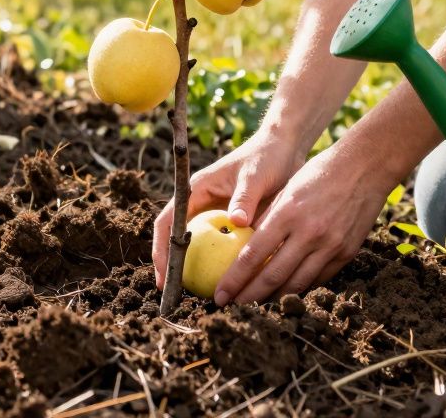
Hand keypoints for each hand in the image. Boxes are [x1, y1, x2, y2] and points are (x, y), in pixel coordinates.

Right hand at [152, 133, 304, 289]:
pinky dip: (220, 264)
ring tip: (196, 297)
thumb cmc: (267, 158)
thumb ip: (245, 197)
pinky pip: (220, 247)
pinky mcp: (231, 222)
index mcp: (195, 189)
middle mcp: (200, 203)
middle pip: (176, 238)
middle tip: (174, 297)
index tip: (163, 276)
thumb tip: (237, 221)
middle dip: (172, 267)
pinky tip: (229, 285)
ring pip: (197, 246)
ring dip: (193, 269)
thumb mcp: (255, 176)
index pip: (167, 222)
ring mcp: (214, 213)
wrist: (284, 149)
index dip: (160, 249)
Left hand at [211, 142, 392, 304]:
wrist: (365, 168)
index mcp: (287, 214)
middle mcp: (309, 233)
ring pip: (297, 284)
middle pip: (273, 276)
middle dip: (249, 297)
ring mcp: (331, 245)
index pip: (253, 255)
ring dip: (274, 299)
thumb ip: (268, 218)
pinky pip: (319, 278)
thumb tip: (245, 244)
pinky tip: (287, 292)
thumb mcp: (287, 190)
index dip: (234, 279)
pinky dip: (300, 287)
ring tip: (257, 306)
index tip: (219, 294)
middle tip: (231, 308)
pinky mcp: (347, 252)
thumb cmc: (319, 172)